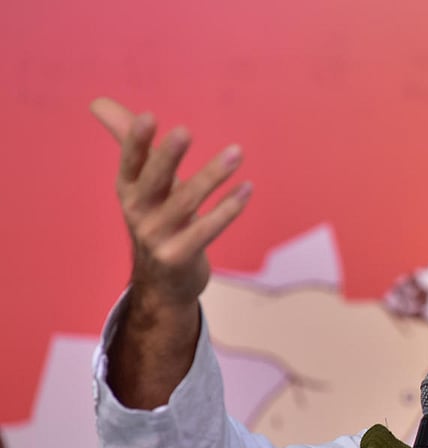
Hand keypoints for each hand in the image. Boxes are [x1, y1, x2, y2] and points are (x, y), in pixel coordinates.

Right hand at [90, 97, 251, 309]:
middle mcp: (138, 213)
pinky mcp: (179, 257)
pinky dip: (228, 208)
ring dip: (213, 175)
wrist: (163, 282)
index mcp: (128, 190)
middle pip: (155, 180)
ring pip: (188, 202)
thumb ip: (130, 143)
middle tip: (185, 131)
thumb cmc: (158, 219)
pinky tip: (247, 187)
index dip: (136, 142)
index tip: (149, 117)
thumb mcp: (141, 184)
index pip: (130, 162)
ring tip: (236, 151)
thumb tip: (98, 102)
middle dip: (168, 156)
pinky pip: (208, 229)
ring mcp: (158, 237)